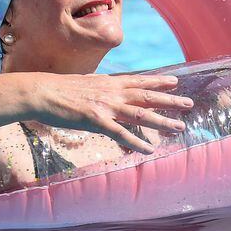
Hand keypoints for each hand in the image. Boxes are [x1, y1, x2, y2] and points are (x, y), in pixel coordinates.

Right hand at [24, 73, 192, 153]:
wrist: (41, 92)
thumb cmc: (59, 90)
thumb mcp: (86, 83)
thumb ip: (100, 87)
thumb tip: (107, 89)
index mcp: (110, 83)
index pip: (140, 81)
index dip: (159, 81)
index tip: (176, 81)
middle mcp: (112, 93)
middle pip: (147, 96)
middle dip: (170, 100)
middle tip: (189, 103)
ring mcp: (106, 106)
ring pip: (141, 115)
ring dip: (162, 121)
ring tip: (179, 126)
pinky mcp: (96, 121)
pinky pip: (120, 134)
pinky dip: (136, 142)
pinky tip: (149, 149)